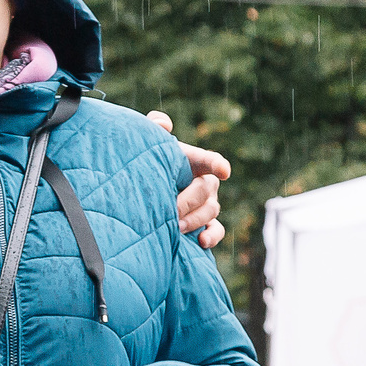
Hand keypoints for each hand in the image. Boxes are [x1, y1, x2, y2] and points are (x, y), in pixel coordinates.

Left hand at [144, 113, 227, 249]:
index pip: (207, 160)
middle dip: (190, 199)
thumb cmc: (147, 165)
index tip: (223, 171)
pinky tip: (201, 242)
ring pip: (211, 210)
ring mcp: (206, 204)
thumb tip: (162, 124)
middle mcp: (204, 182)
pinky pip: (217, 230)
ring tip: (177, 226)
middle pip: (206, 189)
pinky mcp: (204, 225)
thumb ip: (154, 128)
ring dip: (195, 218)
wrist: (141, 194)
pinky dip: (212, 236)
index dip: (215, 164)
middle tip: (172, 209)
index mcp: (193, 161)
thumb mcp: (147, 145)